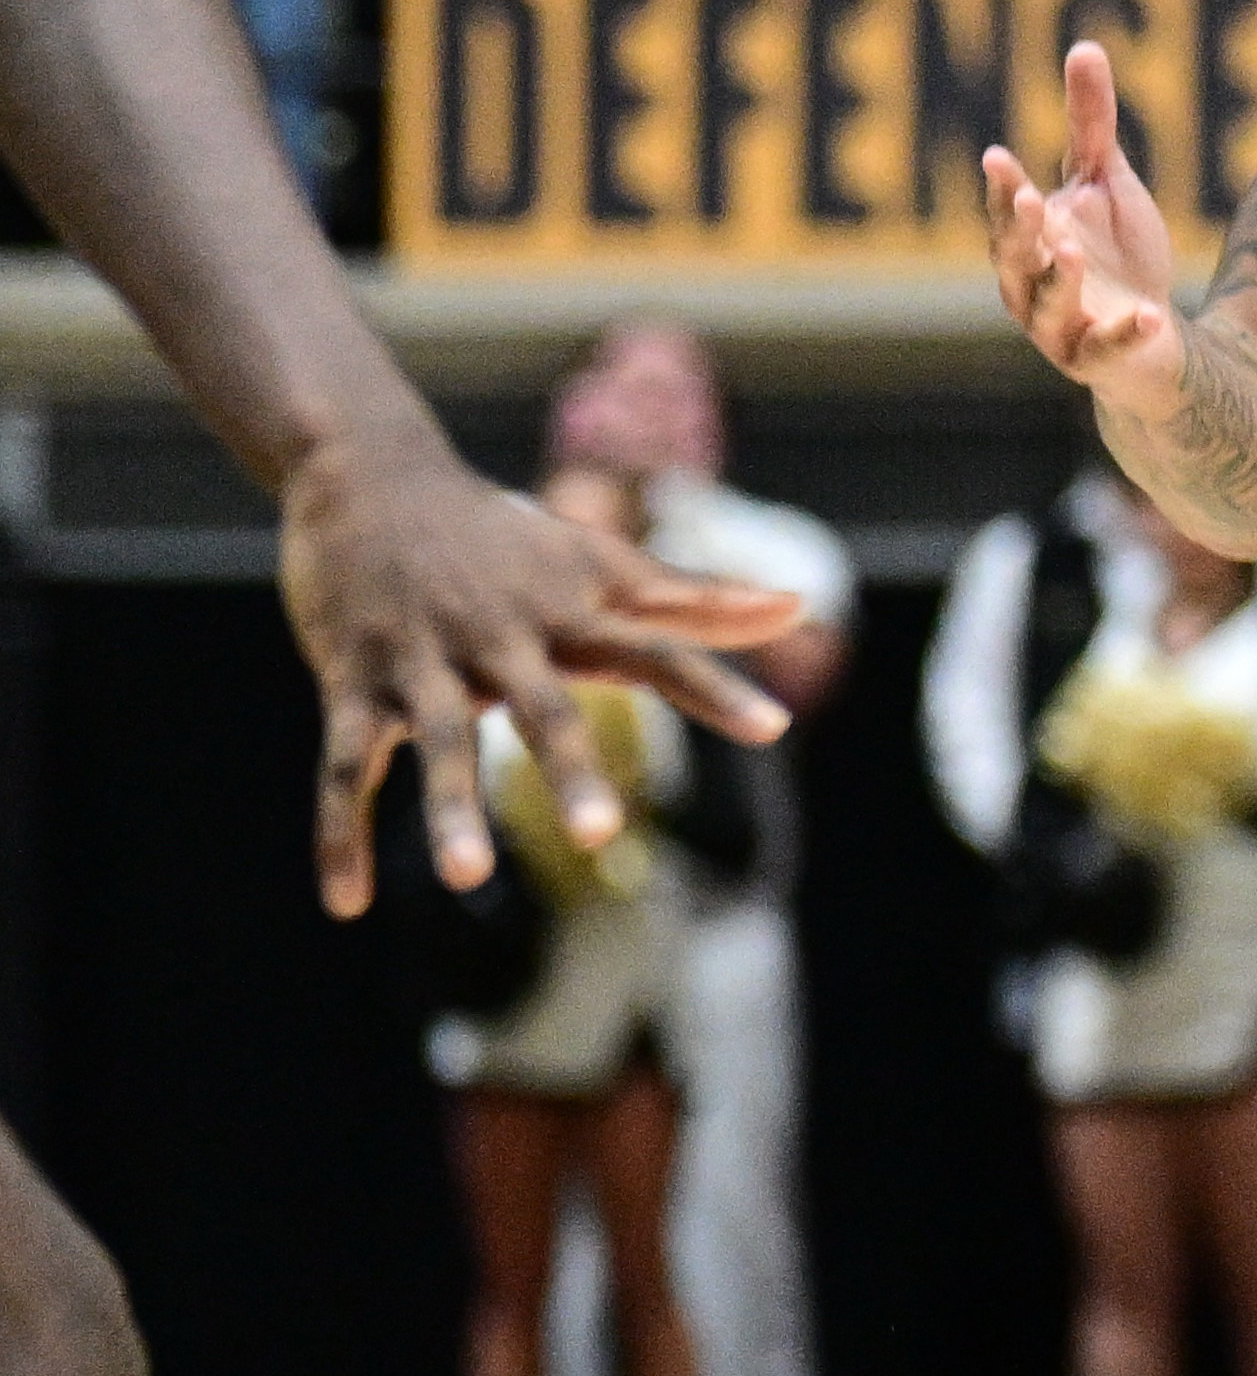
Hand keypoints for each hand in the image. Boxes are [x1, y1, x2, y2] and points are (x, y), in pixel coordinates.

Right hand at [281, 435, 803, 917]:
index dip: (715, 688)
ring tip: (468, 878)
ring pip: (437, 740)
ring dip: (450, 806)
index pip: (658, 650)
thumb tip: (799, 607)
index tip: (775, 727)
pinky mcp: (351, 681)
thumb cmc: (501, 534)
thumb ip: (695, 599)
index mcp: (569, 613)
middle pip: (543, 709)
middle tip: (599, 836)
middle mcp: (500, 637)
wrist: (366, 473)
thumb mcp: (598, 561)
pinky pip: (342, 766)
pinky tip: (347, 903)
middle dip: (570, 770)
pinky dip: (339, 834)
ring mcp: (421, 660)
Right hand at [978, 39, 1185, 411]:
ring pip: (1048, 306)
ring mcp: (1059, 329)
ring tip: (1071, 249)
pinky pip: (1108, 350)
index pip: (1008, 210)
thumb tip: (1085, 46)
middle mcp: (1029, 286)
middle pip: (1013, 257)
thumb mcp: (1107, 182)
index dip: (1002, 187)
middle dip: (1017, 229)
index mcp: (1026, 240)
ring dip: (1057, 278)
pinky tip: (1153, 317)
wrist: (1153, 337)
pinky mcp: (1097, 361)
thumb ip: (1091, 124)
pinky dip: (1127, 334)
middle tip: (1028, 196)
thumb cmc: (1118, 255)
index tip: (998, 156)